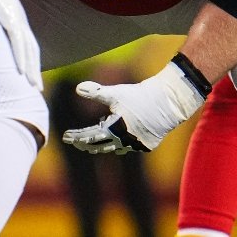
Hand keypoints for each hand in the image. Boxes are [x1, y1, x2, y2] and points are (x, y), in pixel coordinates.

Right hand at [0, 0, 41, 89]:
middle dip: (35, 70)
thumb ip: (0, 6)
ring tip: (33, 85)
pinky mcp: (9, 18)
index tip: (33, 76)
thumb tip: (3, 3)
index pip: (28, 44)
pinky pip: (17, 41)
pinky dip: (20, 56)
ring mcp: (16, 20)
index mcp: (18, 19)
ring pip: (27, 50)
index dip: (32, 60)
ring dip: (31, 69)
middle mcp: (20, 21)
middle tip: (37, 89)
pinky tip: (22, 70)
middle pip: (32, 51)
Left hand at [62, 60, 207, 153]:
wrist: (170, 100)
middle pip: (99, 146)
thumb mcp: (117, 93)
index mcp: (113, 129)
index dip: (76, 137)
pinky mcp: (148, 145)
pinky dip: (122, 143)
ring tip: (97, 143)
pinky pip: (130, 147)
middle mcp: (123, 141)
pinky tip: (120, 138)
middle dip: (86, 144)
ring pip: (115, 149)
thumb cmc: (141, 95)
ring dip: (104, 145)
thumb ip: (96, 92)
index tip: (65, 137)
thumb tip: (77, 87)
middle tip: (78, 142)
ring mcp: (136, 145)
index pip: (88, 136)